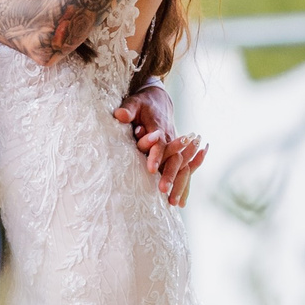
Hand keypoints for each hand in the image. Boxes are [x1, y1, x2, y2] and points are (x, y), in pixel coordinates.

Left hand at [115, 82, 207, 206]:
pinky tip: (182, 203)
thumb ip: (128, 109)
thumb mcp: (134, 102)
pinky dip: (185, 186)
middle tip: (163, 191)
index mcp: (160, 127)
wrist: (159, 101)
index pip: (160, 143)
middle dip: (170, 175)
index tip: (151, 169)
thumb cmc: (142, 104)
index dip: (156, 155)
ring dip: (180, 185)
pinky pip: (185, 171)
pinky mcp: (177, 154)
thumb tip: (119, 115)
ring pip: (183, 167)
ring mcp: (177, 147)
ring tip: (174, 203)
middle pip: (174, 159)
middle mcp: (171, 138)